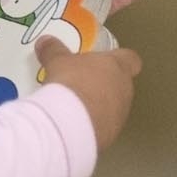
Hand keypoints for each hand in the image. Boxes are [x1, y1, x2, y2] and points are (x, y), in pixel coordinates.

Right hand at [36, 35, 141, 149]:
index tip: (107, 61)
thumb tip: (45, 41)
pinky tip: (74, 126)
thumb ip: (54, 50)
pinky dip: (93, 126)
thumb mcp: (58, 62)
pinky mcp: (111, 136)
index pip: (131, 59)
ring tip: (76, 108)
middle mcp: (125, 90)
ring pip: (115, 108)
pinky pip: (104, 127)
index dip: (121, 60)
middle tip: (83, 84)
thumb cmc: (71, 82)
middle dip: (105, 85)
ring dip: (100, 107)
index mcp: (118, 67)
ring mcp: (120, 115)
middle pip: (122, 85)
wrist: (70, 123)